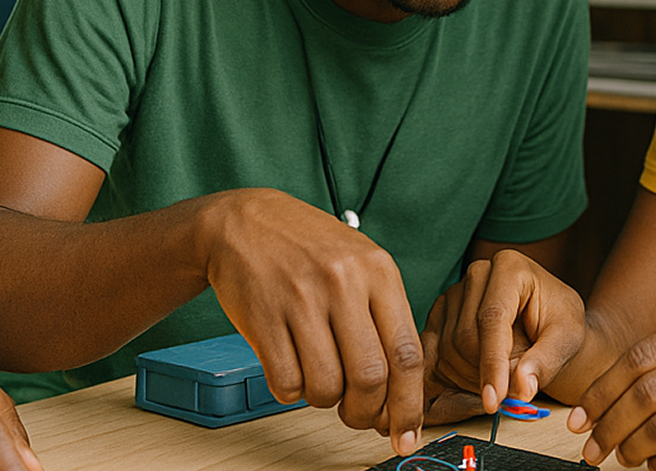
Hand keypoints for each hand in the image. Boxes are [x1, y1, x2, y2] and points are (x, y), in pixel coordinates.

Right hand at [199, 189, 423, 454]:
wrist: (245, 221)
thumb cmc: (311, 250)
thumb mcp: (362, 264)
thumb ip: (385, 320)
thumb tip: (400, 395)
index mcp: (378, 271)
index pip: (407, 353)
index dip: (409, 405)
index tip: (405, 435)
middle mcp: (343, 282)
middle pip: (370, 377)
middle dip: (366, 413)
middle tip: (358, 417)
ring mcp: (301, 299)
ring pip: (326, 386)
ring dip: (325, 401)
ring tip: (321, 381)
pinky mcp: (263, 317)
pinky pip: (286, 382)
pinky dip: (291, 391)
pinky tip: (292, 368)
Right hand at [422, 249, 583, 411]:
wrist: (544, 322)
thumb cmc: (558, 326)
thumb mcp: (566, 341)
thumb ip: (545, 362)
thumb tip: (521, 388)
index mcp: (510, 268)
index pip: (492, 318)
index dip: (492, 363)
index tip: (494, 400)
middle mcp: (477, 273)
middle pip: (465, 337)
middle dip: (485, 374)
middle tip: (509, 392)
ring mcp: (454, 291)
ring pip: (447, 349)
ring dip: (470, 378)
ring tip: (500, 381)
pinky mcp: (440, 312)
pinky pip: (433, 352)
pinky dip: (450, 376)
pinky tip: (472, 383)